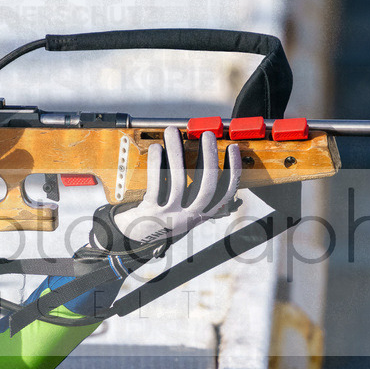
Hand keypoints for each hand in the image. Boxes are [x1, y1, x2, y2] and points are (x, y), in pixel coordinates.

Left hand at [84, 126, 241, 272]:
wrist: (136, 236)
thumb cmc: (163, 214)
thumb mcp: (185, 208)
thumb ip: (195, 190)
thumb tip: (203, 152)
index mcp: (201, 214)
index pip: (225, 193)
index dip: (233, 170)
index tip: (232, 148)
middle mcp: (189, 217)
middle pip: (206, 186)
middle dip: (209, 157)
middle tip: (208, 134)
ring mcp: (170, 216)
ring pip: (178, 181)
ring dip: (177, 152)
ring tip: (173, 132)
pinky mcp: (151, 212)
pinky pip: (155, 184)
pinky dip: (156, 164)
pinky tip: (156, 148)